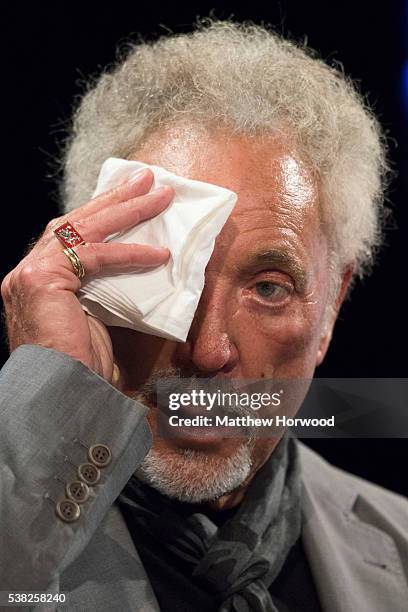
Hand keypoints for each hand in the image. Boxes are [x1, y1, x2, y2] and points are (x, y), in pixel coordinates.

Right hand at [1, 168, 173, 380]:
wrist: (61, 395)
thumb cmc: (79, 366)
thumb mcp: (93, 317)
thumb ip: (103, 289)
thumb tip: (140, 270)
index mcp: (38, 279)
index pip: (71, 235)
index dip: (102, 212)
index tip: (130, 196)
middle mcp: (27, 271)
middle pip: (76, 222)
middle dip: (115, 198)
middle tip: (147, 179)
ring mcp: (29, 273)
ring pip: (84, 229)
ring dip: (126, 209)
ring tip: (157, 194)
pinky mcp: (41, 279)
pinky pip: (95, 257)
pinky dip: (130, 253)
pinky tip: (158, 254)